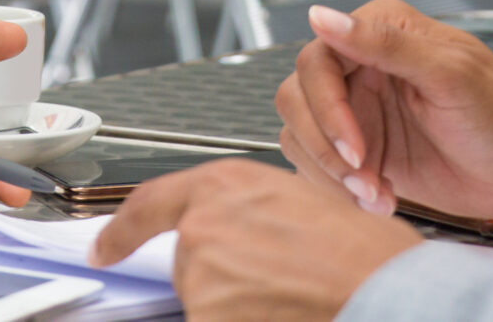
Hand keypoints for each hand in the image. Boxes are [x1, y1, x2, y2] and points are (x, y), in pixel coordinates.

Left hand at [91, 159, 418, 321]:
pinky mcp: (205, 317)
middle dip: (222, 277)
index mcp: (226, 184)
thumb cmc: (362, 252)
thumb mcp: (298, 202)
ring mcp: (202, 275)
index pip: (149, 204)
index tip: (107, 247)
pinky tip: (283, 314)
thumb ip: (248, 213)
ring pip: (204, 301)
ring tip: (290, 297)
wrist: (386, 291)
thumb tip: (231, 234)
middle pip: (188, 263)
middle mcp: (203, 225)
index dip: (121, 231)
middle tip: (277, 280)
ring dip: (236, 306)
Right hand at [275, 0, 492, 221]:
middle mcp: (360, 68)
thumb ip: (383, 43)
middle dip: (324, 145)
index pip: (315, 60)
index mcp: (379, 33)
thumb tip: (321, 14)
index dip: (325, 106)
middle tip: (363, 175)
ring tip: (376, 193)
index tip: (355, 146)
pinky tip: (381, 198)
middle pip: (297, 99)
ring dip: (331, 174)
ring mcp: (358, 112)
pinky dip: (341, 192)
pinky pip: (320, 169)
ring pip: (300, 136)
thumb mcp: (448, 73)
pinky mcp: (363, 153)